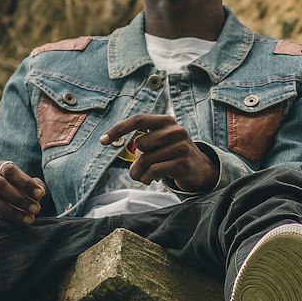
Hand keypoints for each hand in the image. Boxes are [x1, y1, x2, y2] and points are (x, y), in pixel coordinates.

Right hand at [0, 161, 44, 223]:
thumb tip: (39, 192)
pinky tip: (13, 224)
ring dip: (12, 211)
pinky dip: (1, 219)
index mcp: (1, 168)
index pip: (10, 170)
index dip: (26, 182)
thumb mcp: (27, 186)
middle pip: (0, 185)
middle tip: (36, 209)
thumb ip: (36, 187)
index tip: (40, 194)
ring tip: (28, 219)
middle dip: (20, 199)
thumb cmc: (18, 191)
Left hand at [99, 114, 218, 192]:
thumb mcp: (158, 142)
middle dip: (135, 160)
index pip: (138, 120)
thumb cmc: (170, 153)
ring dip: (139, 172)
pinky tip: (150, 180)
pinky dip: (147, 178)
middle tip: (137, 169)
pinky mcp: (183, 163)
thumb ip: (140, 140)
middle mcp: (175, 130)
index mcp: (166, 121)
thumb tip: (110, 141)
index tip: (102, 141)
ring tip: (143, 177)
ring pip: (146, 160)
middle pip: (141, 144)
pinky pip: (154, 171)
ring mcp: (182, 146)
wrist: (199, 168)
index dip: (119, 129)